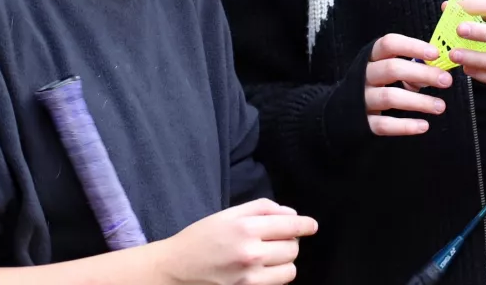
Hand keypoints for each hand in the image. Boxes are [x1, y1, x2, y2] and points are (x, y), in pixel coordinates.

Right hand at [153, 197, 317, 284]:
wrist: (175, 270)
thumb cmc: (200, 239)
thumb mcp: (228, 214)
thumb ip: (262, 208)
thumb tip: (291, 214)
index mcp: (245, 228)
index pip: (291, 226)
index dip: (306, 225)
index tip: (311, 226)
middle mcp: (250, 254)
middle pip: (293, 249)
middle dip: (289, 243)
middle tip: (275, 241)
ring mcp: (249, 279)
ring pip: (290, 271)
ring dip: (284, 263)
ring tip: (268, 258)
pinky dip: (274, 278)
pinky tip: (261, 271)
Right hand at [365, 33, 450, 135]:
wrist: (341, 110)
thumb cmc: (374, 84)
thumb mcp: (385, 68)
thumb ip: (408, 66)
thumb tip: (437, 69)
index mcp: (370, 58)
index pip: (389, 44)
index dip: (412, 46)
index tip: (435, 53)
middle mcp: (364, 75)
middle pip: (392, 69)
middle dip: (422, 74)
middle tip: (446, 80)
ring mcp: (362, 99)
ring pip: (389, 97)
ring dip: (418, 101)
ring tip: (440, 106)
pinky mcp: (363, 122)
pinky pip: (384, 124)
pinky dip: (405, 126)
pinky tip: (423, 126)